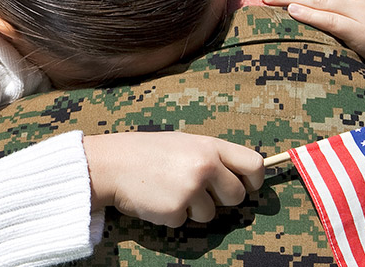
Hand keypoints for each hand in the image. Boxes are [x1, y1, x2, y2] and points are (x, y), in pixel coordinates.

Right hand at [82, 132, 263, 227]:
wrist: (110, 164)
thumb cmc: (147, 152)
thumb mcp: (183, 143)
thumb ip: (212, 156)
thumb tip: (241, 176)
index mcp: (209, 146)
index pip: (254, 164)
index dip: (254, 180)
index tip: (246, 186)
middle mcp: (205, 166)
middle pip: (237, 196)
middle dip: (222, 199)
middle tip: (199, 192)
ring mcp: (191, 189)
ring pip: (211, 214)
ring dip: (193, 209)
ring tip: (170, 190)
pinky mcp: (176, 210)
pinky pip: (185, 222)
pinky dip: (172, 216)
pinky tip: (157, 199)